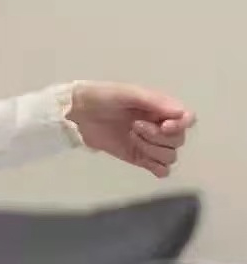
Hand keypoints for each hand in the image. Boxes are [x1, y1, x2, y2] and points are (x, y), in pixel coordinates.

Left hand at [67, 82, 195, 177]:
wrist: (77, 113)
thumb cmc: (101, 97)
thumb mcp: (126, 93)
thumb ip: (154, 101)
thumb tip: (182, 112)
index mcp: (158, 107)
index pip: (187, 119)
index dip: (181, 125)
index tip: (164, 126)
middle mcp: (159, 125)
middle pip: (178, 140)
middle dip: (158, 136)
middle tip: (134, 126)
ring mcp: (150, 143)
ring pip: (171, 156)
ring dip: (153, 149)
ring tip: (131, 137)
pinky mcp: (140, 158)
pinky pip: (162, 170)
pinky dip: (157, 168)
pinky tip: (143, 159)